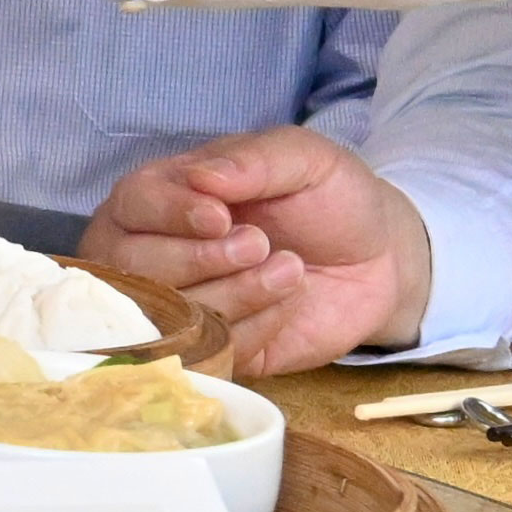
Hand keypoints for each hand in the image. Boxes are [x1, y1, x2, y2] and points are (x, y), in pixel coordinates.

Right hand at [82, 127, 434, 377]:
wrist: (379, 261)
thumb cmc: (330, 199)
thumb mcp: (303, 158)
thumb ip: (253, 160)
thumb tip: (201, 176)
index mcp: (167, 194)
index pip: (132, 205)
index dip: (170, 214)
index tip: (221, 216)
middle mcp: (158, 251)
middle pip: (136, 268)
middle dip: (201, 258)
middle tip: (260, 244)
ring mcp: (184, 304)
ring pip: (172, 315)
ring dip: (236, 293)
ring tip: (291, 269)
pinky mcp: (216, 350)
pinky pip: (213, 353)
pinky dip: (256, 328)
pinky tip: (288, 303)